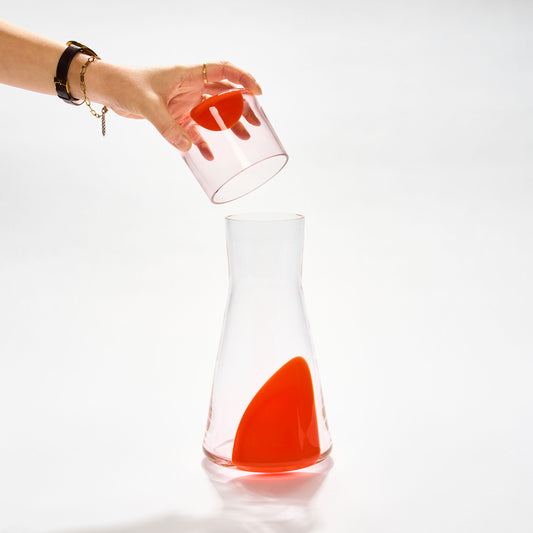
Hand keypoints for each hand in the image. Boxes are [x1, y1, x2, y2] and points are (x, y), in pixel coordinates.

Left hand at [89, 61, 261, 155]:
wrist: (107, 88)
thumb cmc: (126, 84)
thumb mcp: (147, 104)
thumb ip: (167, 126)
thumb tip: (188, 147)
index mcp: (187, 74)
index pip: (222, 71)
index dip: (242, 79)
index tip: (258, 92)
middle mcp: (190, 87)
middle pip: (224, 95)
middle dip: (242, 107)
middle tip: (256, 123)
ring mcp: (184, 102)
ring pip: (213, 114)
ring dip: (228, 126)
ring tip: (244, 139)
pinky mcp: (175, 116)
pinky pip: (194, 131)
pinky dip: (202, 143)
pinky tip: (208, 156)